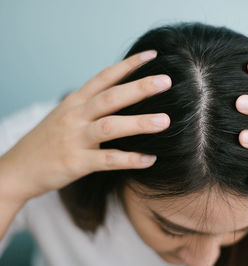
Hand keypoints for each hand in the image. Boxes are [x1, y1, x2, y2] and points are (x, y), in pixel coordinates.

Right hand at [0, 50, 170, 202]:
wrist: (19, 168)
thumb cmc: (49, 140)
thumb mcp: (66, 114)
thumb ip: (91, 103)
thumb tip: (123, 94)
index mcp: (76, 101)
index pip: (105, 77)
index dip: (129, 65)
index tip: (152, 55)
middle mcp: (76, 115)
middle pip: (111, 97)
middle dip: (139, 88)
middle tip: (166, 81)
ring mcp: (75, 138)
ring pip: (110, 126)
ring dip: (139, 123)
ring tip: (165, 121)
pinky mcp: (76, 162)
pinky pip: (107, 160)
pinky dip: (130, 159)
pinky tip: (150, 159)